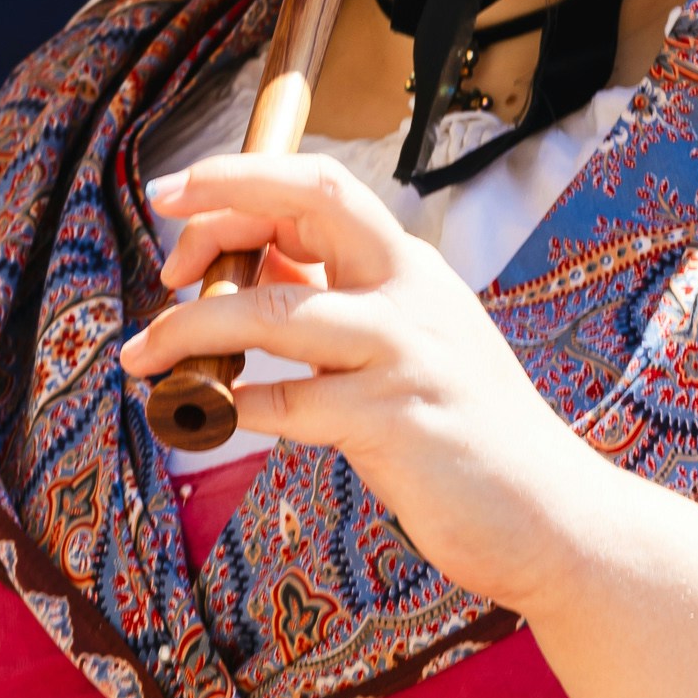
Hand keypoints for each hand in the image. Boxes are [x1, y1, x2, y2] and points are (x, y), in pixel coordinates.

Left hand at [124, 152, 611, 618]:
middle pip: (305, 202)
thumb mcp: (413, 344)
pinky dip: (228, 407)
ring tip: (142, 355)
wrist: (554, 515)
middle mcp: (410, 294)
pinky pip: (284, 402)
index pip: (318, 186)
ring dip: (191, 326)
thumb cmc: (471, 436)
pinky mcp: (391, 421)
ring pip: (273, 307)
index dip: (239, 181)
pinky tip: (196, 417)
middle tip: (160, 225)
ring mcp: (402, 354)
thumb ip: (344, 299)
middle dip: (220, 198)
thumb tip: (258, 259)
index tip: (179, 202)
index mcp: (411, 268)